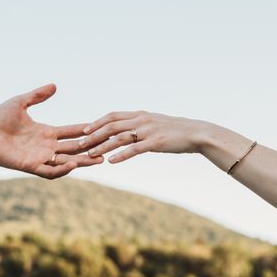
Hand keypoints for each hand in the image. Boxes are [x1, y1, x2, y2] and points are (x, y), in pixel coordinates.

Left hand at [0, 84, 102, 178]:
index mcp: (46, 132)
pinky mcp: (30, 166)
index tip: (102, 128)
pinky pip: (49, 171)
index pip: (71, 133)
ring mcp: (39, 157)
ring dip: (82, 162)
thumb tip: (55, 85)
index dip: (86, 132)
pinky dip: (62, 169)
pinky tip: (73, 164)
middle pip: (73, 149)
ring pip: (66, 162)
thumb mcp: (21, 102)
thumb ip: (38, 96)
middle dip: (90, 149)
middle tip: (108, 148)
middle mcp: (45, 147)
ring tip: (98, 160)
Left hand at [79, 111, 209, 162]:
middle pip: (111, 126)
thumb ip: (140, 125)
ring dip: (102, 146)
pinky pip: (134, 149)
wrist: (197, 133)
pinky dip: (121, 155)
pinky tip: (111, 162)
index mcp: (140, 115)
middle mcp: (141, 120)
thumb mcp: (155, 124)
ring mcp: (148, 131)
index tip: (84, 130)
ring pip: (119, 137)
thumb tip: (128, 130)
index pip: (113, 116)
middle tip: (80, 144)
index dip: (97, 123)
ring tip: (90, 155)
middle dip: (94, 135)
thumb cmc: (175, 131)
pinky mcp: (155, 143)